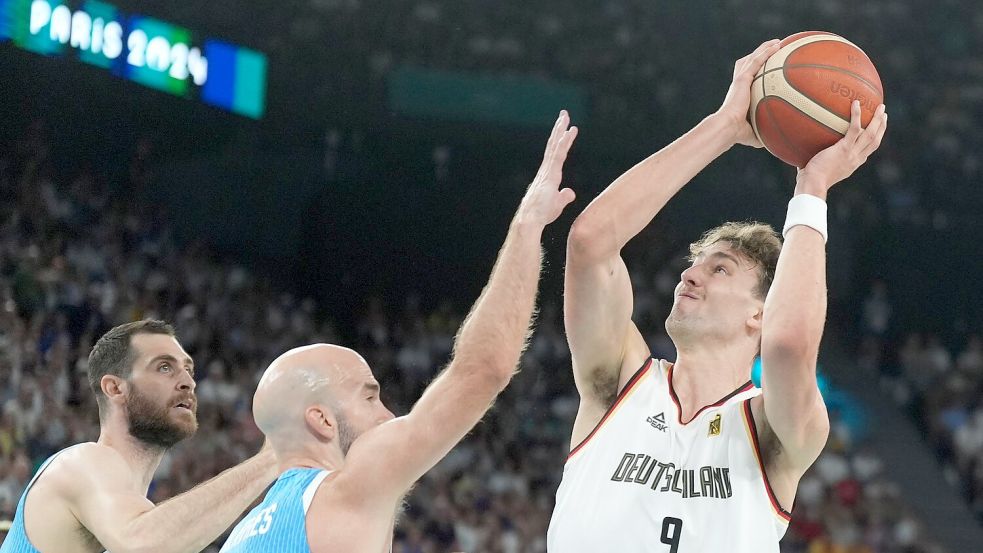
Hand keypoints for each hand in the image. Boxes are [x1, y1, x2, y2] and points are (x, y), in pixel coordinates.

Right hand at [517, 110, 577, 226]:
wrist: (530, 220)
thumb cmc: (540, 215)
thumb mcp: (556, 205)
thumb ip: (563, 197)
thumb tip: (570, 192)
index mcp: (547, 176)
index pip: (555, 155)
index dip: (560, 141)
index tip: (566, 129)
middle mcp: (546, 170)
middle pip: (553, 146)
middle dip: (558, 129)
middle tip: (564, 115)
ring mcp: (547, 171)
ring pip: (555, 146)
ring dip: (560, 130)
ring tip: (565, 117)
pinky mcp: (550, 173)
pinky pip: (558, 154)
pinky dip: (564, 142)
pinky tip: (569, 132)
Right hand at [714, 39, 781, 147]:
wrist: (728, 127)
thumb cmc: (739, 134)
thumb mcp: (755, 133)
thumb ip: (765, 132)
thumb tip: (776, 143)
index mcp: (740, 94)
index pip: (747, 78)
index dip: (755, 70)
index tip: (766, 67)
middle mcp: (739, 84)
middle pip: (748, 63)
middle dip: (760, 54)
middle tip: (773, 49)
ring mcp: (741, 80)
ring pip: (753, 58)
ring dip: (765, 48)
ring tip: (778, 42)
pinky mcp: (743, 79)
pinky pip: (757, 61)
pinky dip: (766, 52)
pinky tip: (777, 45)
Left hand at [796, 100, 887, 194]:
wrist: (813, 185)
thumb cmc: (810, 180)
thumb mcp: (818, 169)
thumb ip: (817, 159)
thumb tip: (805, 150)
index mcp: (853, 164)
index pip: (868, 150)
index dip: (875, 138)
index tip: (877, 129)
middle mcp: (856, 159)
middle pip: (875, 140)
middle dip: (882, 126)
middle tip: (884, 113)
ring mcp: (852, 154)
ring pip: (871, 134)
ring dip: (878, 119)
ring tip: (881, 106)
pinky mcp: (844, 149)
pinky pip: (854, 129)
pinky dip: (856, 115)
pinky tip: (855, 103)